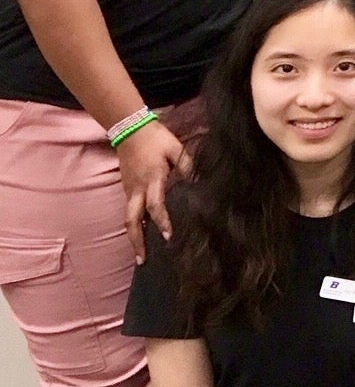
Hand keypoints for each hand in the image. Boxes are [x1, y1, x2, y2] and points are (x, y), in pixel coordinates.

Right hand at [117, 118, 191, 261]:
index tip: (169, 237)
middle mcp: (137, 188)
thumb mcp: (176, 148)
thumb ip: (187, 165)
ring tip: (140, 253)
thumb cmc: (156, 138)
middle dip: (136, 241)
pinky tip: (141, 231)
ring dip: (134, 235)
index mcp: (152, 179)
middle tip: (142, 260)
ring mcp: (129, 189)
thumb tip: (196, 183)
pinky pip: (129, 209)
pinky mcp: (126, 187)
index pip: (156, 206)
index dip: (163, 222)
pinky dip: (134, 223)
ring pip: (128, 217)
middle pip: (132, 220)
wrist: (129, 127)